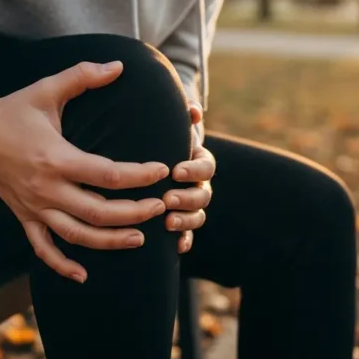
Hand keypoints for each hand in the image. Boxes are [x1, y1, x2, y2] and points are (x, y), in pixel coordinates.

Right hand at [0, 61, 169, 283]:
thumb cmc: (13, 110)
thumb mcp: (47, 89)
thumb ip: (83, 75)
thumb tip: (119, 65)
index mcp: (57, 158)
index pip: (109, 175)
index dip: (140, 176)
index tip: (162, 170)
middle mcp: (47, 189)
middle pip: (100, 212)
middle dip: (135, 213)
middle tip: (161, 207)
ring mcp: (35, 207)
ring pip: (78, 236)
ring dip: (111, 242)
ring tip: (140, 239)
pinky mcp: (24, 217)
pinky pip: (43, 249)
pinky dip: (62, 265)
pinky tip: (83, 276)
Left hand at [163, 102, 214, 253]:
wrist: (152, 157)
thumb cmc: (160, 138)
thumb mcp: (168, 126)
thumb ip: (181, 116)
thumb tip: (193, 110)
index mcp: (200, 162)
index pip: (206, 167)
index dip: (194, 170)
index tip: (176, 170)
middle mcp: (200, 185)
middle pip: (203, 195)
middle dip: (187, 198)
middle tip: (167, 198)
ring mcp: (192, 206)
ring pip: (198, 216)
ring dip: (186, 220)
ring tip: (167, 222)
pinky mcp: (181, 222)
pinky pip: (188, 235)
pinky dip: (184, 241)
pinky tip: (175, 248)